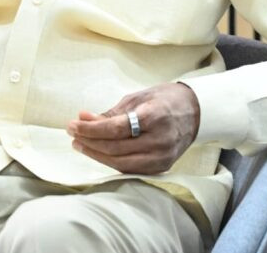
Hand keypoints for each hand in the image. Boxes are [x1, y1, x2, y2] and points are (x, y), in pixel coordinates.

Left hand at [67, 83, 200, 174]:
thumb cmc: (163, 100)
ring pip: (121, 163)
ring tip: (80, 144)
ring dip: (96, 154)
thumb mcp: (137, 98)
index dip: (91, 128)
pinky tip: (98, 153)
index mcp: (154, 116)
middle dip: (89, 141)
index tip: (73, 123)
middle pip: (116, 148)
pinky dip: (111, 162)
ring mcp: (162, 157)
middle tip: (72, 132)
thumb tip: (83, 118)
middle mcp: (160, 140)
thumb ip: (111, 112)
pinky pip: (131, 169)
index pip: (115, 128)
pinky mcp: (162, 167)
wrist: (194, 112)